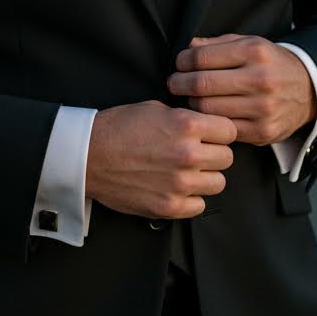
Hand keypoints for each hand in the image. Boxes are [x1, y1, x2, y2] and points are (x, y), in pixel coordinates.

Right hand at [85, 100, 235, 219]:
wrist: (86, 155)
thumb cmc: (118, 129)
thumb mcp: (155, 108)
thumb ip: (186, 118)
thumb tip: (207, 126)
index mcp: (187, 126)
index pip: (230, 131)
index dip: (220, 132)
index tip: (211, 135)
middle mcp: (188, 155)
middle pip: (227, 158)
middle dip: (213, 154)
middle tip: (196, 153)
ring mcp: (179, 184)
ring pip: (218, 183)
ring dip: (205, 177)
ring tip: (186, 172)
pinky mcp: (169, 206)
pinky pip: (199, 205)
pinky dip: (191, 199)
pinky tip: (176, 188)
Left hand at [167, 34, 316, 145]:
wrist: (309, 90)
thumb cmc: (271, 64)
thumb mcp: (250, 44)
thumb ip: (218, 44)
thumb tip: (188, 48)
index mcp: (255, 52)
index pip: (202, 57)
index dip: (183, 61)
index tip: (179, 64)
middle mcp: (260, 79)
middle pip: (201, 85)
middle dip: (179, 83)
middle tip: (174, 83)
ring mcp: (262, 108)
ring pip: (208, 109)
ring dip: (192, 104)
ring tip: (191, 98)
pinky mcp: (262, 131)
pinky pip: (222, 129)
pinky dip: (210, 122)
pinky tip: (208, 115)